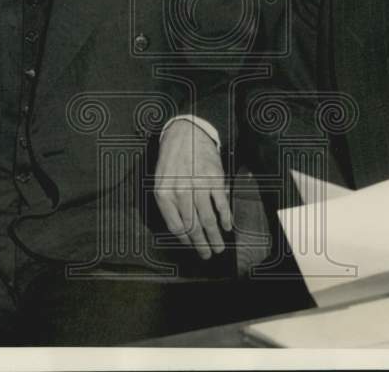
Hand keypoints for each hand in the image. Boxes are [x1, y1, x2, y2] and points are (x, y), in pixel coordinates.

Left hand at [154, 119, 232, 259]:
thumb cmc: (172, 159)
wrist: (187, 133)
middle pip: (193, 226)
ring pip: (208, 219)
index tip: (192, 248)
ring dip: (214, 237)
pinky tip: (227, 227)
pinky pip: (221, 204)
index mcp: (164, 193)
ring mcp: (198, 185)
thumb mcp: (161, 180)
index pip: (176, 226)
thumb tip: (183, 229)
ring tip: (219, 248)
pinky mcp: (214, 179)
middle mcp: (180, 191)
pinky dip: (225, 218)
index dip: (186, 241)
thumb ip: (169, 204)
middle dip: (201, 245)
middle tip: (208, 255)